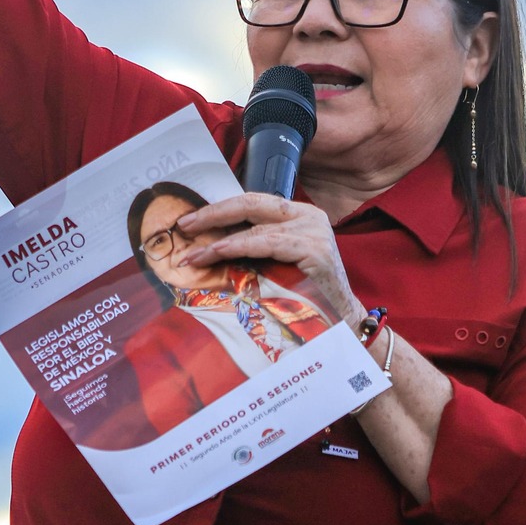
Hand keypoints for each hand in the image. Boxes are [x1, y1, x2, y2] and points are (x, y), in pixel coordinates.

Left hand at [175, 194, 365, 328]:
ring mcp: (313, 231)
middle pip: (250, 203)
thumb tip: (208, 242)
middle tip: (184, 225)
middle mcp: (308, 216)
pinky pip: (266, 243)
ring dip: (217, 241)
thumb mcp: (277, 262)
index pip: (253, 202)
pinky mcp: (314, 250)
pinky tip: (217, 252)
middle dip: (213, 214)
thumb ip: (254, 246)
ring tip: (193, 254)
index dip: (220, 209)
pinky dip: (237, 247)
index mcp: (299, 214)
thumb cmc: (305, 295)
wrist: (341, 322)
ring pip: (254, 226)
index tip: (192, 220)